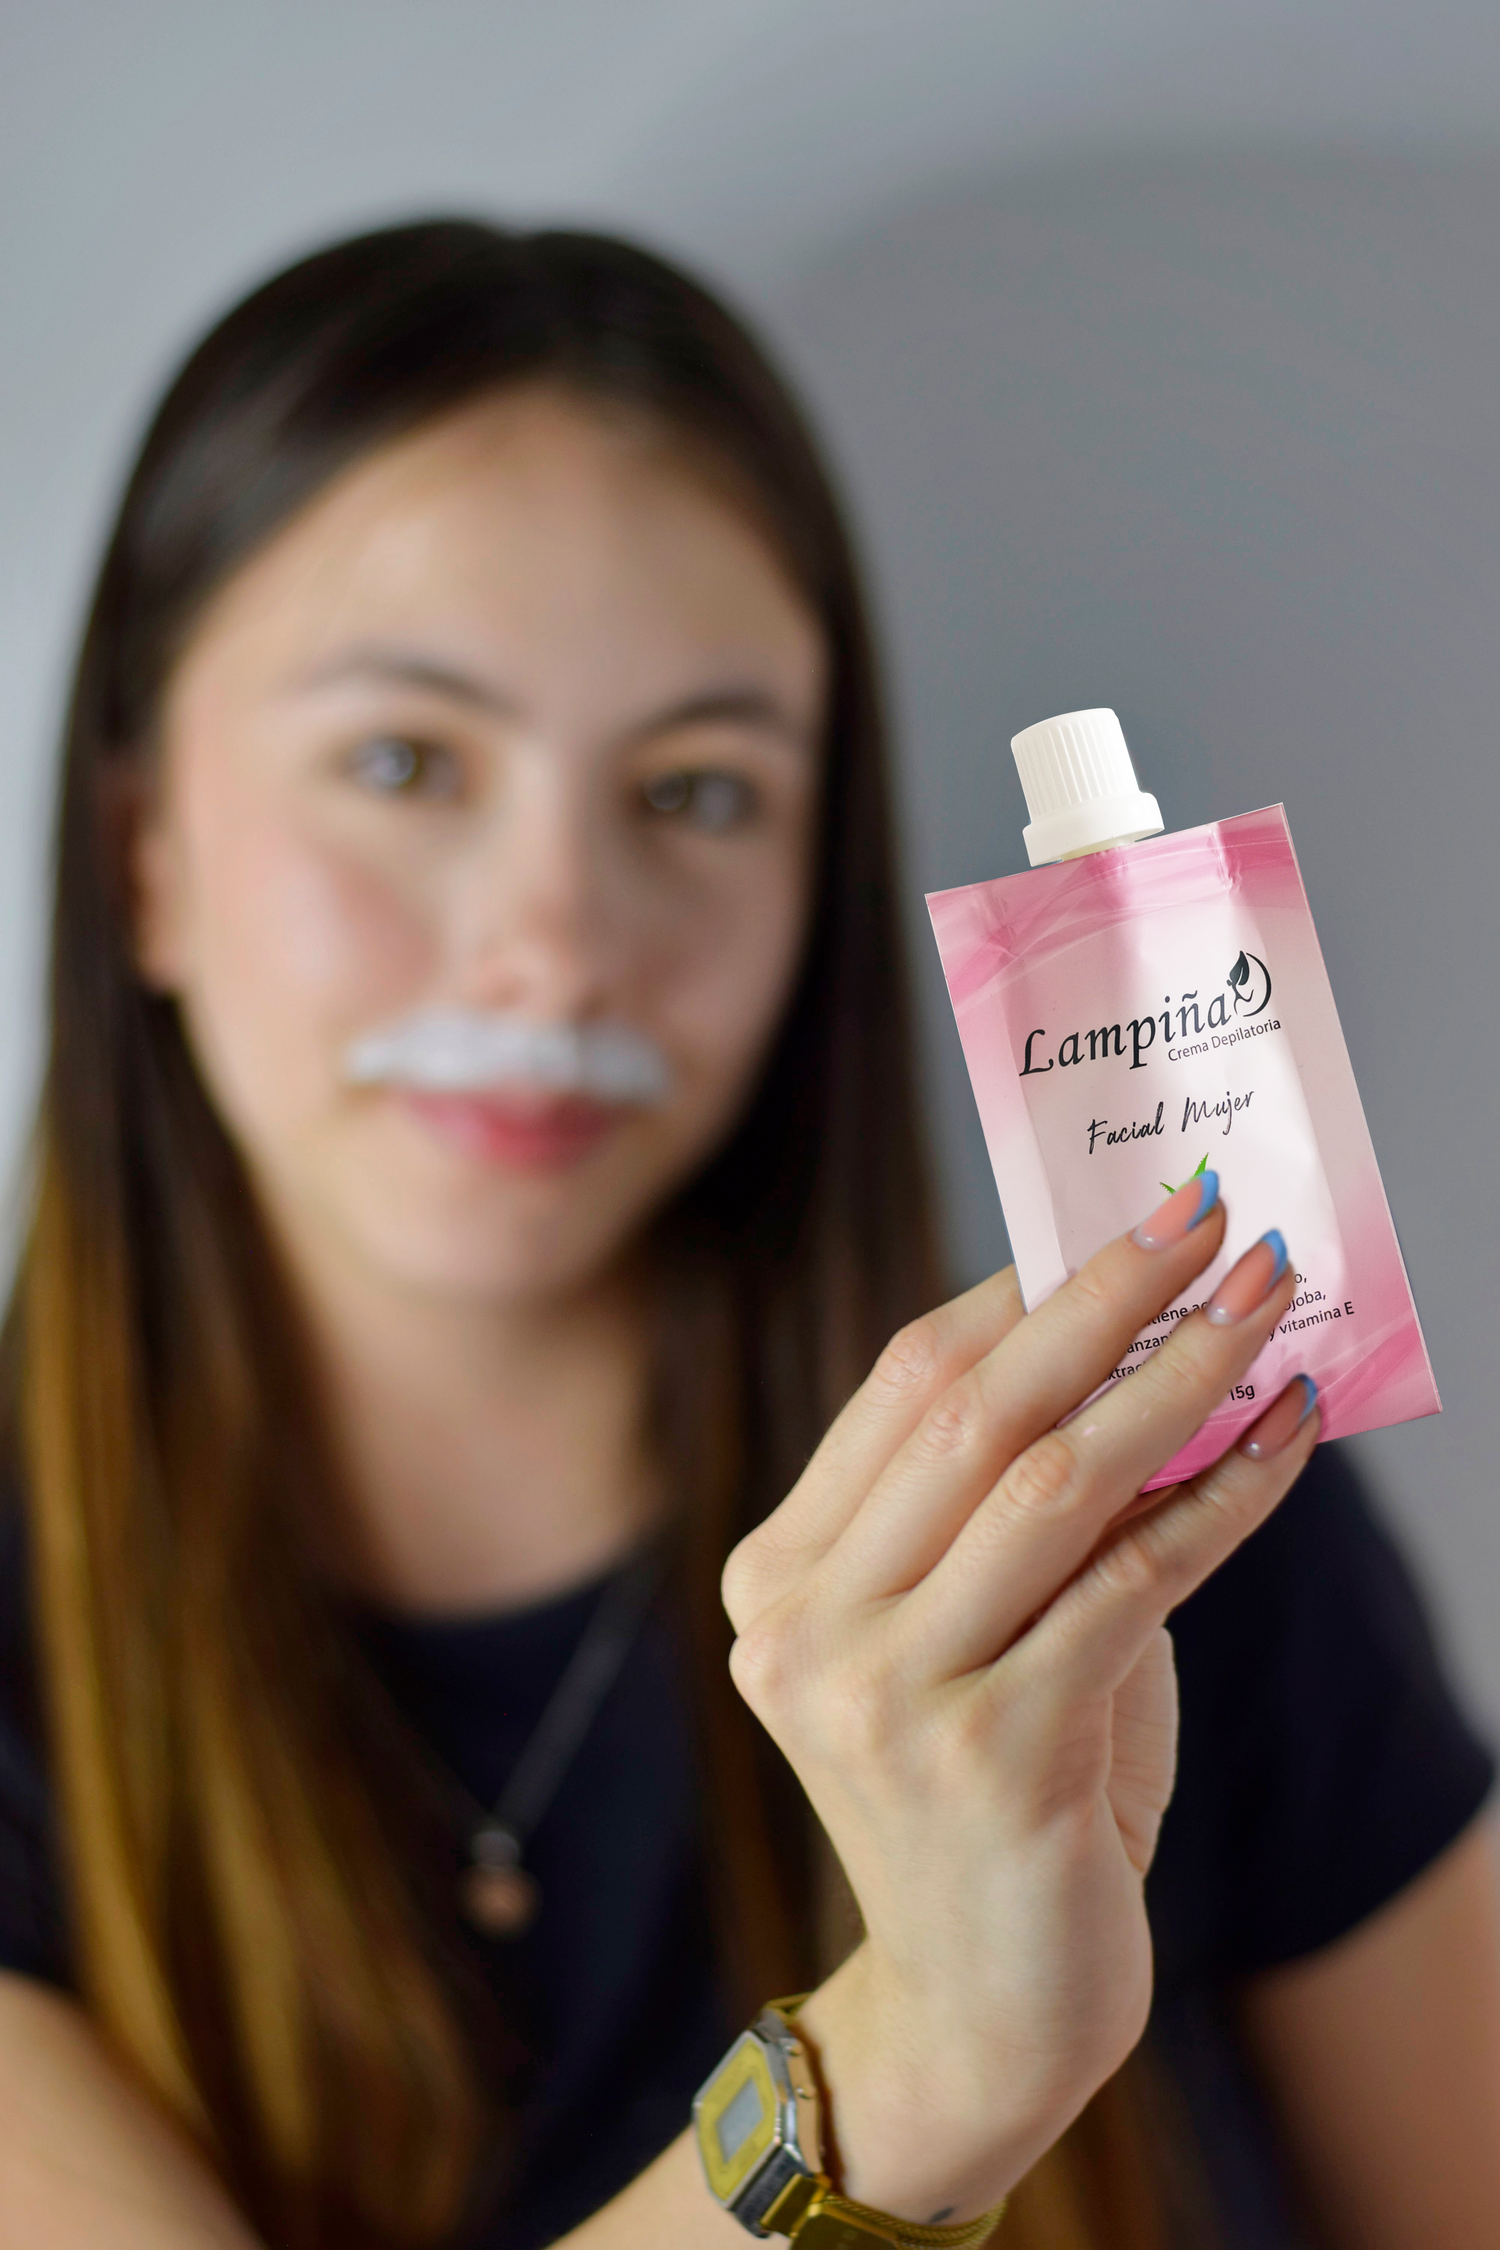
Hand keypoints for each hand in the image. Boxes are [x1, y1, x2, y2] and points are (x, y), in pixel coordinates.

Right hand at [721, 1187, 1316, 2220]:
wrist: (983, 2006)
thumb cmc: (997, 1788)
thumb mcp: (971, 1632)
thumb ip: (1017, 1505)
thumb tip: (1152, 1334)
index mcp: (777, 1575)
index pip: (903, 1384)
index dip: (1020, 1286)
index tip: (1119, 1216)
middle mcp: (805, 1627)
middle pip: (972, 1407)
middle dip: (1104, 1293)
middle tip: (1210, 1216)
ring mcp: (883, 1697)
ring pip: (1055, 1479)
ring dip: (1181, 1373)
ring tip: (1269, 1303)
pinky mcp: (989, 1759)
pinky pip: (1134, 1582)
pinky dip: (1225, 1494)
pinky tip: (1288, 1436)